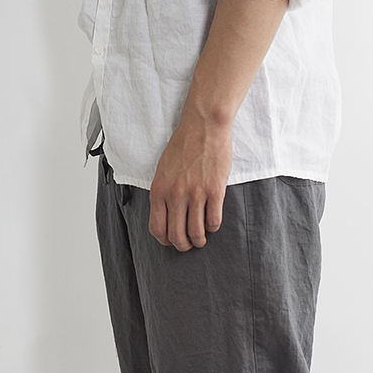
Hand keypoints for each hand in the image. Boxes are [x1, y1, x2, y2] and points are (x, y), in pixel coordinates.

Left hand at [149, 111, 232, 250]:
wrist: (203, 127)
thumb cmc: (183, 145)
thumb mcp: (163, 169)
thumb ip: (163, 191)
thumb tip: (166, 213)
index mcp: (159, 190)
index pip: (157, 228)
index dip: (164, 240)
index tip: (171, 241)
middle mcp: (175, 195)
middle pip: (177, 236)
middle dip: (183, 246)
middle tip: (189, 245)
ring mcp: (196, 194)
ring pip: (196, 232)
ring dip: (200, 240)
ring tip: (202, 238)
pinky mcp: (215, 190)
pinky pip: (214, 220)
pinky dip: (213, 227)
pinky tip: (212, 222)